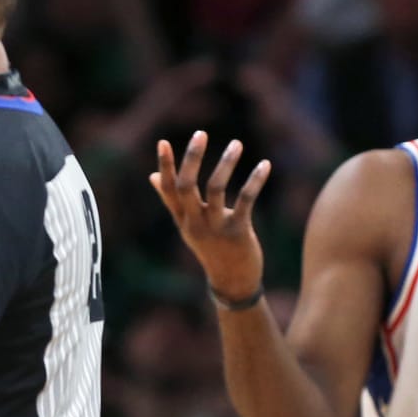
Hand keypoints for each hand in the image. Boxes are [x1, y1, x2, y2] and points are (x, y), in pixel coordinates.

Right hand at [151, 131, 272, 299]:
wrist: (233, 282)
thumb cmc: (211, 249)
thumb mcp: (188, 226)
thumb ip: (172, 201)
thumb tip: (152, 177)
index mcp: (183, 219)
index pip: (168, 190)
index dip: (165, 167)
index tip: (163, 142)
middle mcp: (196, 223)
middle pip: (186, 187)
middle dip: (191, 159)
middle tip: (200, 134)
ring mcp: (216, 228)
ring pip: (216, 189)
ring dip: (226, 163)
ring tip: (236, 144)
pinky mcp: (238, 232)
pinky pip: (246, 200)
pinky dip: (255, 180)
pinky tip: (265, 165)